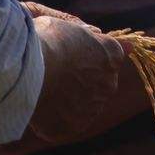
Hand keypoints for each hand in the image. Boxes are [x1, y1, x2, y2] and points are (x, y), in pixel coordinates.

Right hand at [25, 7, 124, 143]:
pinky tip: (38, 105)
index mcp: (111, 55)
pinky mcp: (73, 127)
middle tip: (53, 73)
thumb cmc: (47, 41)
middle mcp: (109, 83)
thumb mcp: (72, 27)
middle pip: (98, 84)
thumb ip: (94, 37)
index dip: (86, 58)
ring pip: (82, 106)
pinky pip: (63, 124)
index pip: (108, 58)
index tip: (69, 57)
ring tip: (43, 89)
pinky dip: (52, 118)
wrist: (30, 69)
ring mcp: (92, 108)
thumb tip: (124, 43)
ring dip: (68, 101)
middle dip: (80, 81)